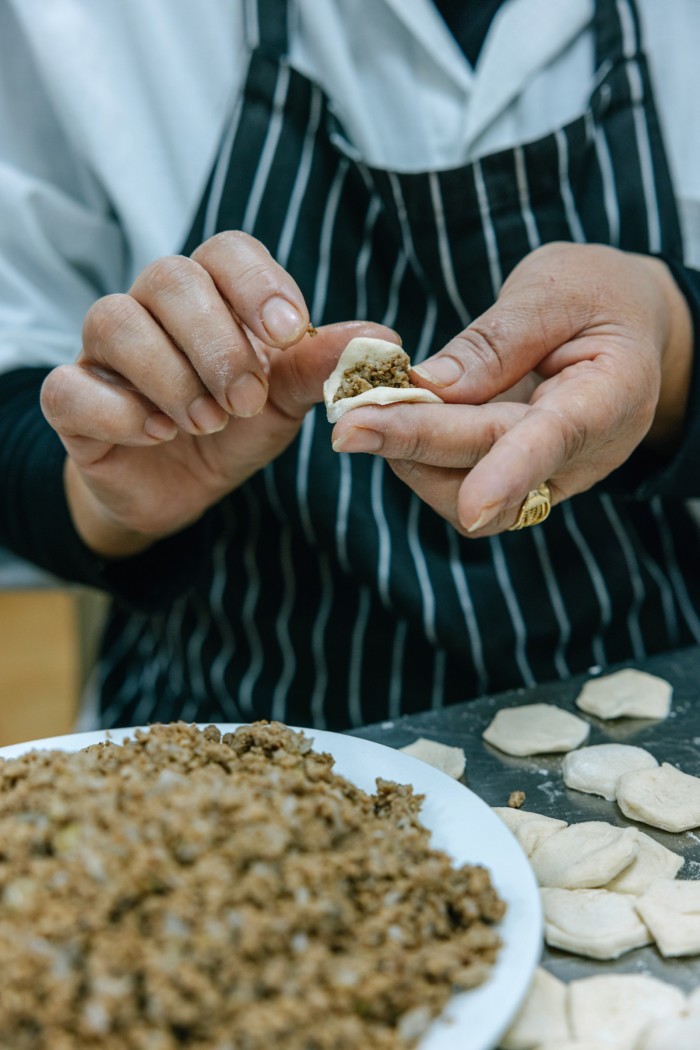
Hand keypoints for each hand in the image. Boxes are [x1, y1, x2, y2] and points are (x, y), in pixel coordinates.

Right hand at [41, 231, 396, 556]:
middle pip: (169, 279)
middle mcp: (151, 308)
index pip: (226, 251)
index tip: (286, 332)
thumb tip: (382, 341)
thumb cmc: (234, 426)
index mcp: (211, 295)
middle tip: (246, 401)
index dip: (255, 284)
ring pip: (114, 321)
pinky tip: (157, 434)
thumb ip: (320, 367)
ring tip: (206, 423)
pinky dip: (118, 411)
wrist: (180, 486)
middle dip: (216, 343)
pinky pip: (70, 386)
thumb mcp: (284, 401)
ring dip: (170, 377)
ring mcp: (104, 351)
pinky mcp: (71, 399)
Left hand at [330, 242, 692, 534]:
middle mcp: (584, 452)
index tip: (472, 507)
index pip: (557, 439)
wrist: (628, 325)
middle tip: (349, 426)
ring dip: (409, 454)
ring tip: (366, 410)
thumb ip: (497, 340)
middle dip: (415, 444)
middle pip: (488, 462)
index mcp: (612, 394)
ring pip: (465, 493)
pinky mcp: (516, 480)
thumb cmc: (597, 295)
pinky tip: (389, 419)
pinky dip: (418, 453)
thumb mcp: (554, 289)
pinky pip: (460, 482)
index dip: (511, 473)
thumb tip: (428, 384)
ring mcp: (549, 475)